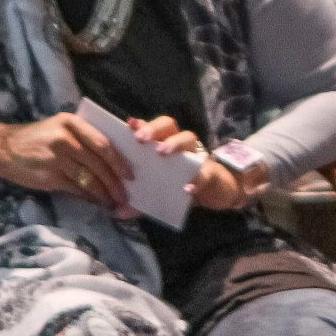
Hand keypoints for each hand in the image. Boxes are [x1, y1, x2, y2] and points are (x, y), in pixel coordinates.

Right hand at [0, 112, 132, 213]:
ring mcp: (57, 158)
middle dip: (115, 182)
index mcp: (72, 123)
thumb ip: (84, 138)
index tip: (130, 174)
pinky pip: (76, 189)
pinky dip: (89, 197)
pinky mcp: (49, 176)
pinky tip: (97, 202)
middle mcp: (66, 139)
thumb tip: (114, 160)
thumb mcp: (60, 128)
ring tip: (114, 202)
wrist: (2, 148)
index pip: (103, 144)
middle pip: (99, 164)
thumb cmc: (38, 139)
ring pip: (89, 179)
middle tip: (125, 195)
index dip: (119, 161)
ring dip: (104, 193)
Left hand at [129, 117, 267, 210]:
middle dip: (154, 129)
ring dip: (175, 143)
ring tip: (162, 152)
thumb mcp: (158, 194)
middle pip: (169, 125)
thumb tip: (117, 211)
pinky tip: (187, 188)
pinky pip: (204, 171)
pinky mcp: (211, 171)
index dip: (142, 124)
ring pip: (189, 137)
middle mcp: (180, 144)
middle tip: (141, 139)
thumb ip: (139, 203)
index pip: (152, 129)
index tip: (130, 125)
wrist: (217, 193)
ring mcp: (197, 155)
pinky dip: (196, 179)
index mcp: (165, 145)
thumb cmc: (183, 186)